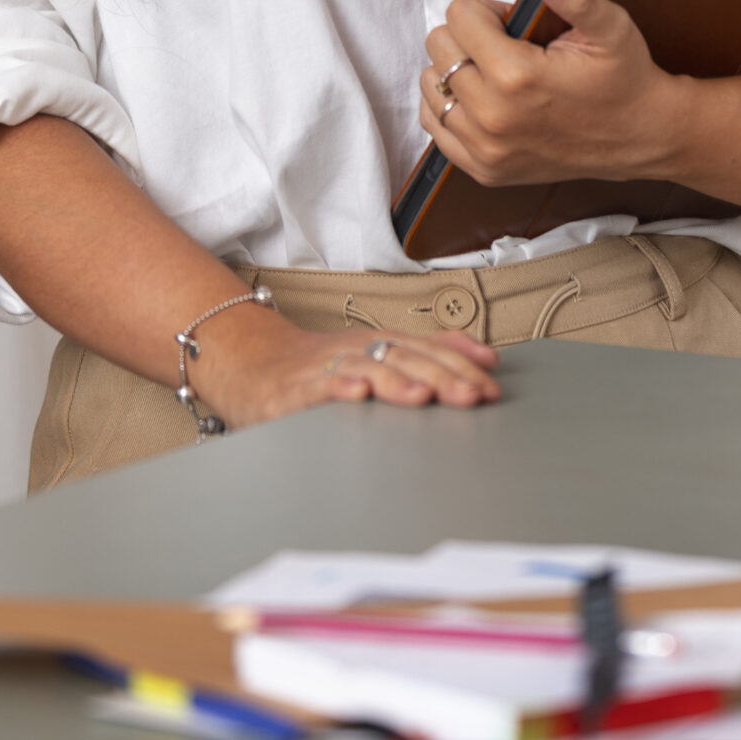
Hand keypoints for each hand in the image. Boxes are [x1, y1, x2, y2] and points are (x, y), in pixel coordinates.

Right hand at [188, 298, 499, 430]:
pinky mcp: (292, 392)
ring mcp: (325, 369)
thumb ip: (429, 352)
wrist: (249, 362)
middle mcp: (357, 351)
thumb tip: (484, 355)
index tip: (490, 386)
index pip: (428, 351)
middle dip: (441, 377)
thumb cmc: (319, 364)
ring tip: (422, 395)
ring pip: (365, 369)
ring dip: (396, 382)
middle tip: (472, 395)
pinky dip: (337, 389)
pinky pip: (317, 388)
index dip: (460, 367)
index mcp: (380, 344)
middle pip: (404, 358)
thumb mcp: (378, 350)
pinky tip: (355, 395)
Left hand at [418, 0, 684, 188]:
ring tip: (493, 72)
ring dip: (455, 70)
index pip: (458, 17)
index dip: (485, 10)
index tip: (510, 22)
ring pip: (430, 86)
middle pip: (439, 48)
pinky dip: (448, 106)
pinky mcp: (485, 170)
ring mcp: (486, 149)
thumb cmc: (624, 78)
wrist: (641, 137)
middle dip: (467, 36)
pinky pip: (434, 127)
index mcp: (517, 76)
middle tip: (504, 46)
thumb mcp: (610, 27)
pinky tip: (481, 98)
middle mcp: (493, 116)